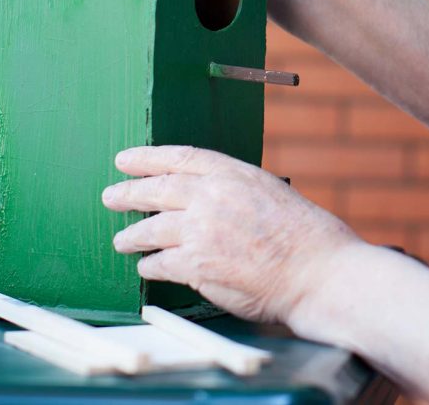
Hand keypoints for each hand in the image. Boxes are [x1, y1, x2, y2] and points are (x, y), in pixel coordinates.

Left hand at [102, 145, 360, 323]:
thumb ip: (235, 191)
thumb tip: (205, 197)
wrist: (317, 272)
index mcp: (234, 173)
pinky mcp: (197, 265)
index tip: (125, 159)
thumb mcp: (270, 193)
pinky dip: (150, 267)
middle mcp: (213, 195)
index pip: (179, 157)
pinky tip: (146, 269)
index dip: (147, 157)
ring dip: (132, 236)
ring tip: (121, 240)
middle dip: (128, 193)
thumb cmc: (306, 238)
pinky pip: (160, 264)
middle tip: (110, 197)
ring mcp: (201, 230)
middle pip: (156, 189)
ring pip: (151, 229)